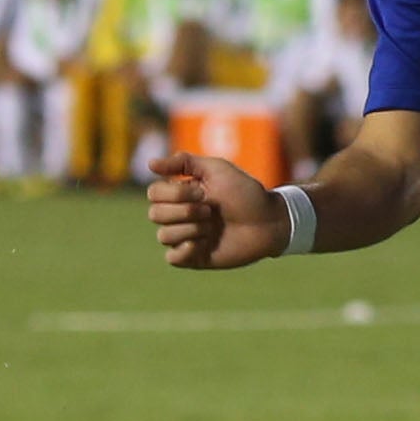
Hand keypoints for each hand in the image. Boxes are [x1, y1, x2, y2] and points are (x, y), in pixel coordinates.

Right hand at [147, 151, 286, 269]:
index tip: (203, 192)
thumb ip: (184, 162)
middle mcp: (179, 215)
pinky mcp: (195, 257)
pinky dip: (185, 251)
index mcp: (180, 194)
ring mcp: (186, 237)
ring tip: (214, 227)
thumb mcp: (217, 169)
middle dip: (185, 211)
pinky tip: (203, 244)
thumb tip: (149, 164)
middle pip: (155, 214)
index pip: (154, 193)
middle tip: (210, 211)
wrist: (270, 220)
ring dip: (191, 229)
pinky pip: (172, 258)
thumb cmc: (246, 193)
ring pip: (164, 236)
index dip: (176, 194)